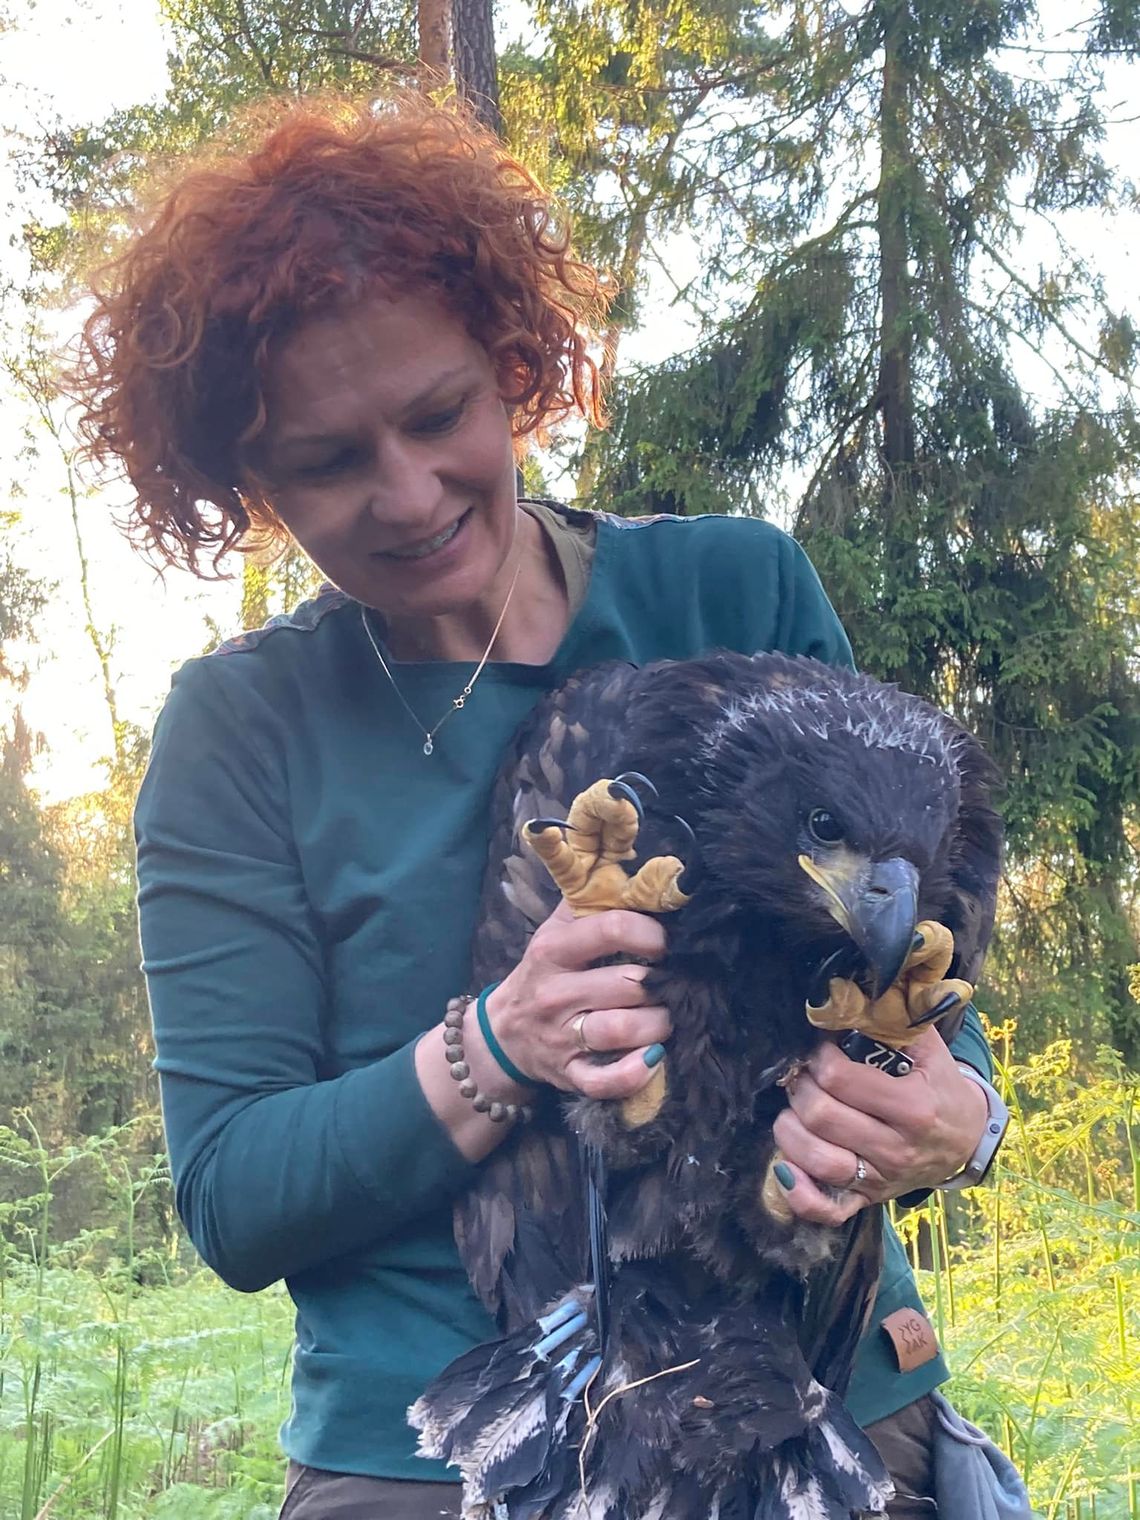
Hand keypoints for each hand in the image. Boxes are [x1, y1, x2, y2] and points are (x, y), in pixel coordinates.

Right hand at [475, 900, 671, 1101]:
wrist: (502, 1032)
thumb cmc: (543, 973)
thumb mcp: (555, 930)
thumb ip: (592, 903)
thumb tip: (642, 878)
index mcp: (553, 950)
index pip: (611, 929)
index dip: (651, 933)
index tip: (665, 943)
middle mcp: (555, 993)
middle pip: (627, 984)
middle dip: (662, 984)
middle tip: (674, 984)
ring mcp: (562, 1037)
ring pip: (623, 1030)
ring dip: (658, 1024)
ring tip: (666, 1016)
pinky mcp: (569, 1074)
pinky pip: (605, 1081)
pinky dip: (635, 1073)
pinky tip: (653, 1058)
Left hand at [770, 1028, 988, 1224]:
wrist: (967, 1140)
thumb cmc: (939, 1087)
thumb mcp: (929, 1049)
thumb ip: (896, 1018)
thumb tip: (853, 990)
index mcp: (912, 1107)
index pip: (842, 1080)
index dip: (818, 1058)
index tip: (819, 1049)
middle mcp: (896, 1148)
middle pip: (822, 1118)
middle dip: (800, 1089)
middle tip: (802, 1076)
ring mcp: (880, 1180)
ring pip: (817, 1160)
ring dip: (790, 1131)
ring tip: (793, 1110)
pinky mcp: (867, 1200)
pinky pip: (826, 1209)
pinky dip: (798, 1192)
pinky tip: (783, 1168)